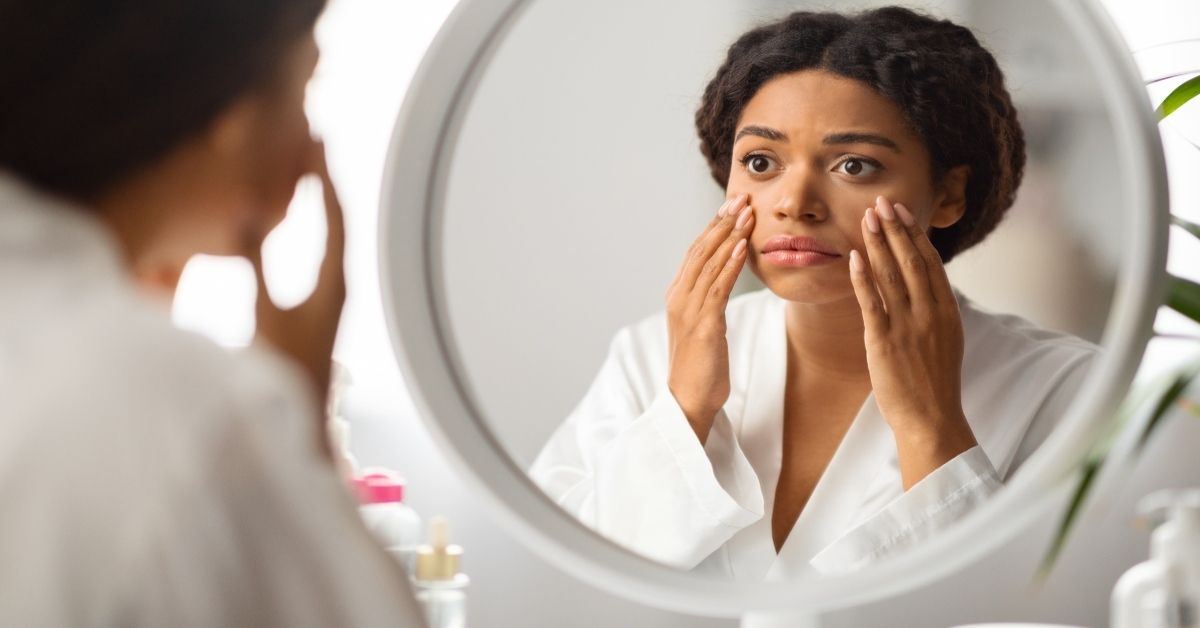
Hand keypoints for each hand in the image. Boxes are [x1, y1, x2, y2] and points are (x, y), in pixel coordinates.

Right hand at [246, 140, 345, 457]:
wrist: (303, 420)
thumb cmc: (286, 372)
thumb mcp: (265, 314)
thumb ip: (256, 266)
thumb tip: (247, 219)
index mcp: (333, 283)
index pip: (332, 219)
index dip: (323, 180)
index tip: (316, 145)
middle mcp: (341, 285)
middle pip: (338, 220)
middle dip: (325, 181)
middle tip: (315, 143)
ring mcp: (335, 295)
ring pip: (335, 235)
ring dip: (323, 200)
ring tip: (311, 168)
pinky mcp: (325, 304)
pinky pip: (326, 250)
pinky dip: (318, 224)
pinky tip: (309, 218)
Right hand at [666, 194, 753, 443]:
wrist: (689, 400)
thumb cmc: (701, 367)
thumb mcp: (704, 326)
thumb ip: (709, 301)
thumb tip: (724, 281)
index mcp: (677, 295)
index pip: (695, 251)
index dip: (713, 226)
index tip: (732, 205)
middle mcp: (678, 298)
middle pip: (700, 250)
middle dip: (722, 222)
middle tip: (741, 198)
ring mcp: (689, 310)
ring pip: (709, 263)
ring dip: (730, 236)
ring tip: (747, 214)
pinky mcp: (704, 326)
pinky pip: (718, 288)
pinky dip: (730, 264)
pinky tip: (743, 247)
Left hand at [848, 195, 977, 488]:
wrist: (932, 419)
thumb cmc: (934, 385)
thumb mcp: (944, 342)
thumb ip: (935, 313)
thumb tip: (926, 290)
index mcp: (946, 312)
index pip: (930, 264)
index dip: (914, 235)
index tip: (902, 213)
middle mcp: (930, 314)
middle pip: (911, 261)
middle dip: (895, 229)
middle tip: (882, 202)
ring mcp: (908, 326)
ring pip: (892, 275)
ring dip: (878, 243)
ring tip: (866, 218)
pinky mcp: (885, 342)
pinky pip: (872, 303)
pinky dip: (863, 278)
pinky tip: (854, 257)